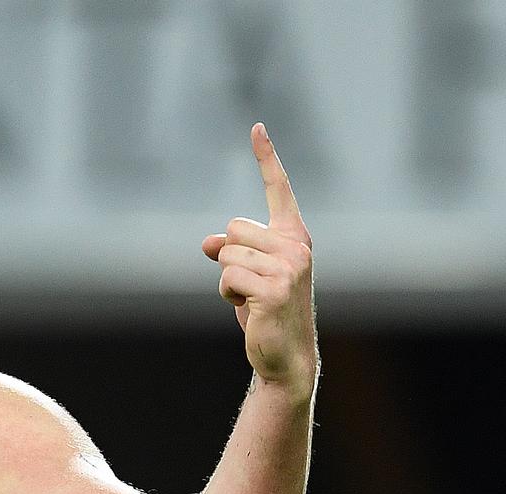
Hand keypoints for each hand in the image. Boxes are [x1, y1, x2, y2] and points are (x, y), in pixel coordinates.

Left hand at [203, 123, 316, 396]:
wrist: (285, 354)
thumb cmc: (266, 312)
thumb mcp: (245, 275)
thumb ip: (230, 251)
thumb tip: (208, 242)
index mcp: (294, 236)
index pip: (278, 190)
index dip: (266, 158)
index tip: (256, 126)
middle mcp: (297, 246)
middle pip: (233, 229)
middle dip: (229, 258)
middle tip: (251, 287)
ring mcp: (290, 267)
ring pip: (226, 255)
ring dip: (228, 281)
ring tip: (251, 300)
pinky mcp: (275, 288)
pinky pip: (227, 277)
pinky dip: (229, 295)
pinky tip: (250, 310)